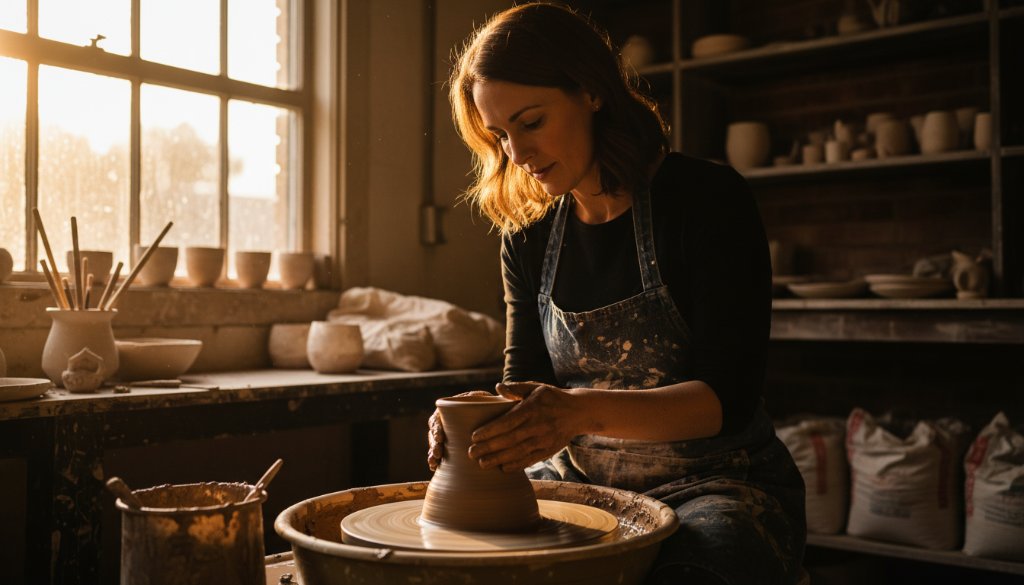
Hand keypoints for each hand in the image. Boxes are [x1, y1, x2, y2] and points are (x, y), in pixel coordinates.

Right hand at [426, 390, 492, 471]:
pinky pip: (439, 454)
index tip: (440, 437)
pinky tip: (434, 467)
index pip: (438, 418)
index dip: (437, 428)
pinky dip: (434, 460)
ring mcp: (447, 435)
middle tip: (438, 454)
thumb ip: (485, 396)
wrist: (491, 416)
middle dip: (434, 444)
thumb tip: (497, 388)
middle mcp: (445, 422)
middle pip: (434, 433)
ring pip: (434, 444)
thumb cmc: (488, 405)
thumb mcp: (486, 399)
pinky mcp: (450, 446)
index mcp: (449, 409)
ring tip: (434, 463)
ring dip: (432, 453)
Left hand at [467, 381, 583, 472]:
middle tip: (471, 453)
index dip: (490, 431)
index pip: (507, 422)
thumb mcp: (535, 387)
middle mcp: (537, 425)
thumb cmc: (551, 397)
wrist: (578, 411)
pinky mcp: (549, 450)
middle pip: (509, 439)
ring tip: (482, 464)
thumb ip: (516, 387)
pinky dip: (516, 465)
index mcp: (531, 409)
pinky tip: (503, 469)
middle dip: (489, 448)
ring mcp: (544, 440)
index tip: (474, 437)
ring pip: (518, 452)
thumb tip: (497, 388)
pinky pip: (530, 460)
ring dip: (499, 459)